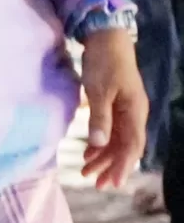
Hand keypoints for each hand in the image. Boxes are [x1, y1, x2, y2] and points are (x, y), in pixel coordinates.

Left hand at [78, 27, 148, 188]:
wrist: (106, 39)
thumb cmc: (103, 63)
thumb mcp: (99, 91)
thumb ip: (100, 118)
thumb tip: (100, 144)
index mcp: (135, 112)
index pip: (132, 146)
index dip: (122, 166)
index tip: (113, 183)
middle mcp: (134, 113)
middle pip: (125, 147)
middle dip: (111, 166)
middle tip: (96, 183)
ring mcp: (125, 109)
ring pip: (117, 140)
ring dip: (104, 156)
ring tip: (87, 172)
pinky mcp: (115, 104)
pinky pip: (110, 130)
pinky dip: (100, 142)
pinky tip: (89, 152)